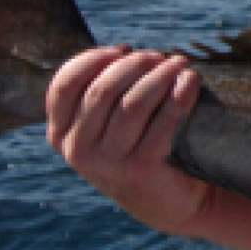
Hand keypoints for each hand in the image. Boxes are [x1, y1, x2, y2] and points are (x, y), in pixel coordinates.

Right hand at [47, 47, 209, 235]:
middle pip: (102, 89)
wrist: (168, 200)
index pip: (65, 84)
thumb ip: (102, 91)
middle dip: (136, 64)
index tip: (124, 49)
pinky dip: (179, 94)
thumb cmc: (137, 147)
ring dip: (161, 76)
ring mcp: (107, 163)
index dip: (95, 58)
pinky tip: (190, 82)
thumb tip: (124, 51)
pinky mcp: (141, 170)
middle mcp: (77, 151)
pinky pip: (163, 120)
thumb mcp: (106, 124)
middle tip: (161, 57)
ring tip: (180, 64)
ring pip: (133, 103)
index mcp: (60, 134)